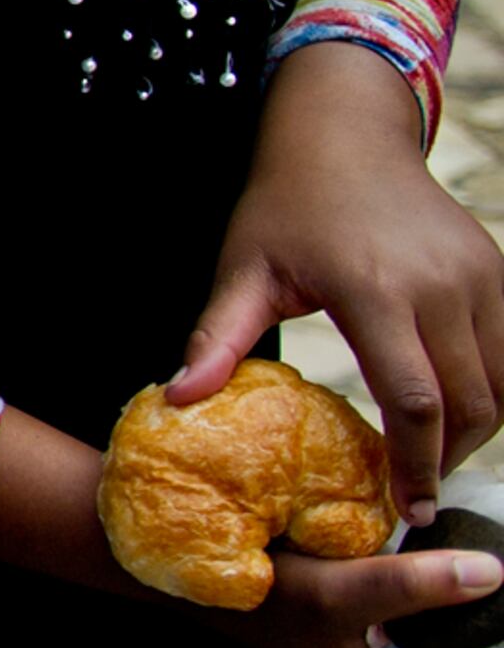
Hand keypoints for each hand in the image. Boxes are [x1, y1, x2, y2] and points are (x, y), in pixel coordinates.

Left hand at [175, 42, 503, 517]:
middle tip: (416, 501)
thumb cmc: (286, 204)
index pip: (413, 399)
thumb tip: (177, 399)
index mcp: (375, 290)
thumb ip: (217, 337)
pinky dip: (491, 391)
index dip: (415, 464)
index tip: (406, 511)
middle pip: (470, 402)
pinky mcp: (496, 270)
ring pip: (503, 382)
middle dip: (449, 460)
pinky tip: (452, 415)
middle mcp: (440, 285)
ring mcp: (479, 276)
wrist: (345, 136)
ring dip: (475, 430)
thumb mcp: (243, 268)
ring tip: (431, 462)